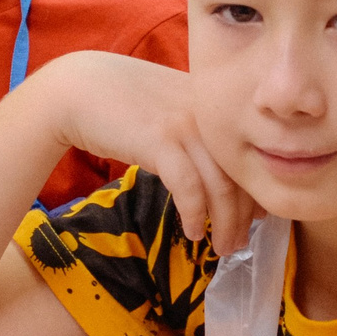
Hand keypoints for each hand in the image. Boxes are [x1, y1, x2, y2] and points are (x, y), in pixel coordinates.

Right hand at [28, 52, 260, 253]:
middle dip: (243, 216)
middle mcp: (208, 114)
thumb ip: (199, 133)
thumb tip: (221, 175)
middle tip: (239, 243)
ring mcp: (185, 125)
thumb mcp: (172, 110)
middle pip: (241, 174)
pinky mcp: (159, 141)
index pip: (250, 155)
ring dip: (224, 223)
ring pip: (220, 185)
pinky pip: (188, 187)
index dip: (257, 191)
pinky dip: (195, 214)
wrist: (79, 88)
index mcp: (215, 106)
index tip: (256, 217)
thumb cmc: (124, 103)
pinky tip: (193, 231)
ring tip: (221, 247)